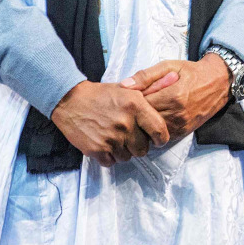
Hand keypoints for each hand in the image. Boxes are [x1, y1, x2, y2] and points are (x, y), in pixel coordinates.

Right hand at [50, 80, 170, 166]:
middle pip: (143, 149)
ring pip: (127, 157)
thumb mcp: (128, 89)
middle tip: (131, 137)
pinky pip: (111, 162)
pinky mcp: (95, 149)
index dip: (161, 138)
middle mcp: (125, 123)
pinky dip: (109, 156)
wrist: (71, 100)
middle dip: (139, 145)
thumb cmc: (102, 94)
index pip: (159, 131)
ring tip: (116, 138)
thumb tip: (173, 82)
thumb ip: (149, 94)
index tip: (157, 139)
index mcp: (136, 106)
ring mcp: (110, 138)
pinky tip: (106, 144)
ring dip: (123, 151)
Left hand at [122, 55, 231, 142]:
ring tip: (142, 113)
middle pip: (144, 120)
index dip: (132, 101)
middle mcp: (177, 114)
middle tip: (132, 106)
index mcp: (173, 96)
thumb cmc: (192, 72)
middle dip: (136, 113)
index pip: (140, 105)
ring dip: (144, 123)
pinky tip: (154, 119)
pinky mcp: (184, 132)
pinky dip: (154, 129)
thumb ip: (146, 75)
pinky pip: (161, 136)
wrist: (218, 82)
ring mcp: (181, 125)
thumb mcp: (169, 65)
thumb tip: (124, 85)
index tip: (129, 96)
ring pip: (151, 131)